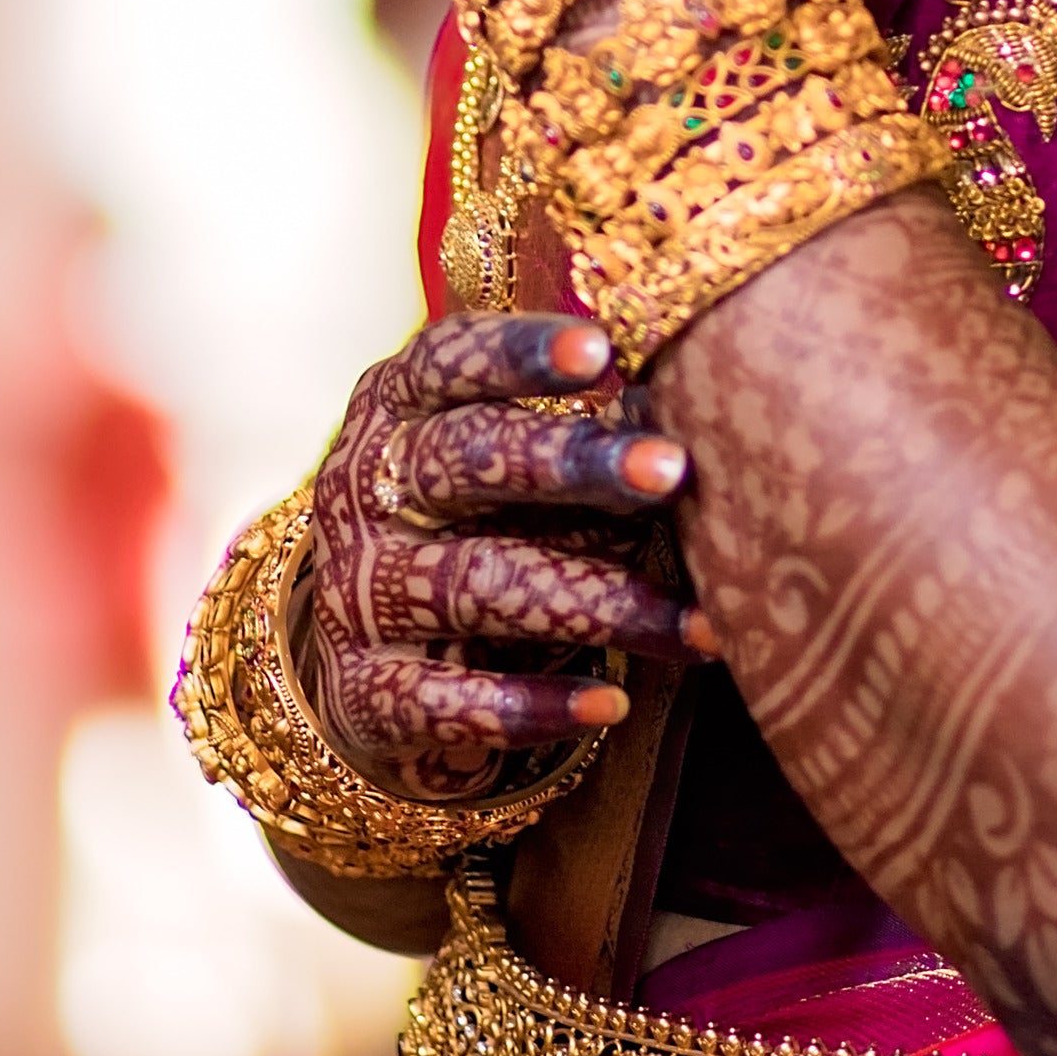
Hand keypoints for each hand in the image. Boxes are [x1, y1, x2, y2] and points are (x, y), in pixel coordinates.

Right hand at [300, 311, 700, 800]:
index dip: (521, 353)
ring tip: (700, 625)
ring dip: (601, 603)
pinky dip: (537, 704)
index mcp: (398, 409)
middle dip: (574, 464)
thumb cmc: (480, 528)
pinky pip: (454, 699)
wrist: (380, 668)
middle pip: (467, 461)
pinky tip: (612, 704)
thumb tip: (695, 399)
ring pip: (481, 585)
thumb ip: (577, 428)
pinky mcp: (365, 691)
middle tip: (671, 471)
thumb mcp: (506, 464)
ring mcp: (356, 592)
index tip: (602, 351)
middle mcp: (364, 491)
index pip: (448, 362)